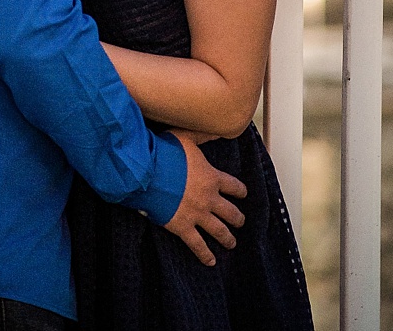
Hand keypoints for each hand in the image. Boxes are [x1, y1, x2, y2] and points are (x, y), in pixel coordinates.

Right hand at [164, 133, 245, 266]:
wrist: (149, 172)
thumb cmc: (167, 152)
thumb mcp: (187, 137)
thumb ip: (204, 136)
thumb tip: (219, 131)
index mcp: (212, 177)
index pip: (233, 186)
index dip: (240, 190)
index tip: (243, 194)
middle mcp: (209, 199)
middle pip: (230, 211)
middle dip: (237, 218)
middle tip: (240, 221)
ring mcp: (197, 215)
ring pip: (219, 230)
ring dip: (227, 238)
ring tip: (232, 243)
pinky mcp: (183, 227)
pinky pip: (197, 245)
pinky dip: (205, 254)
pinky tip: (210, 261)